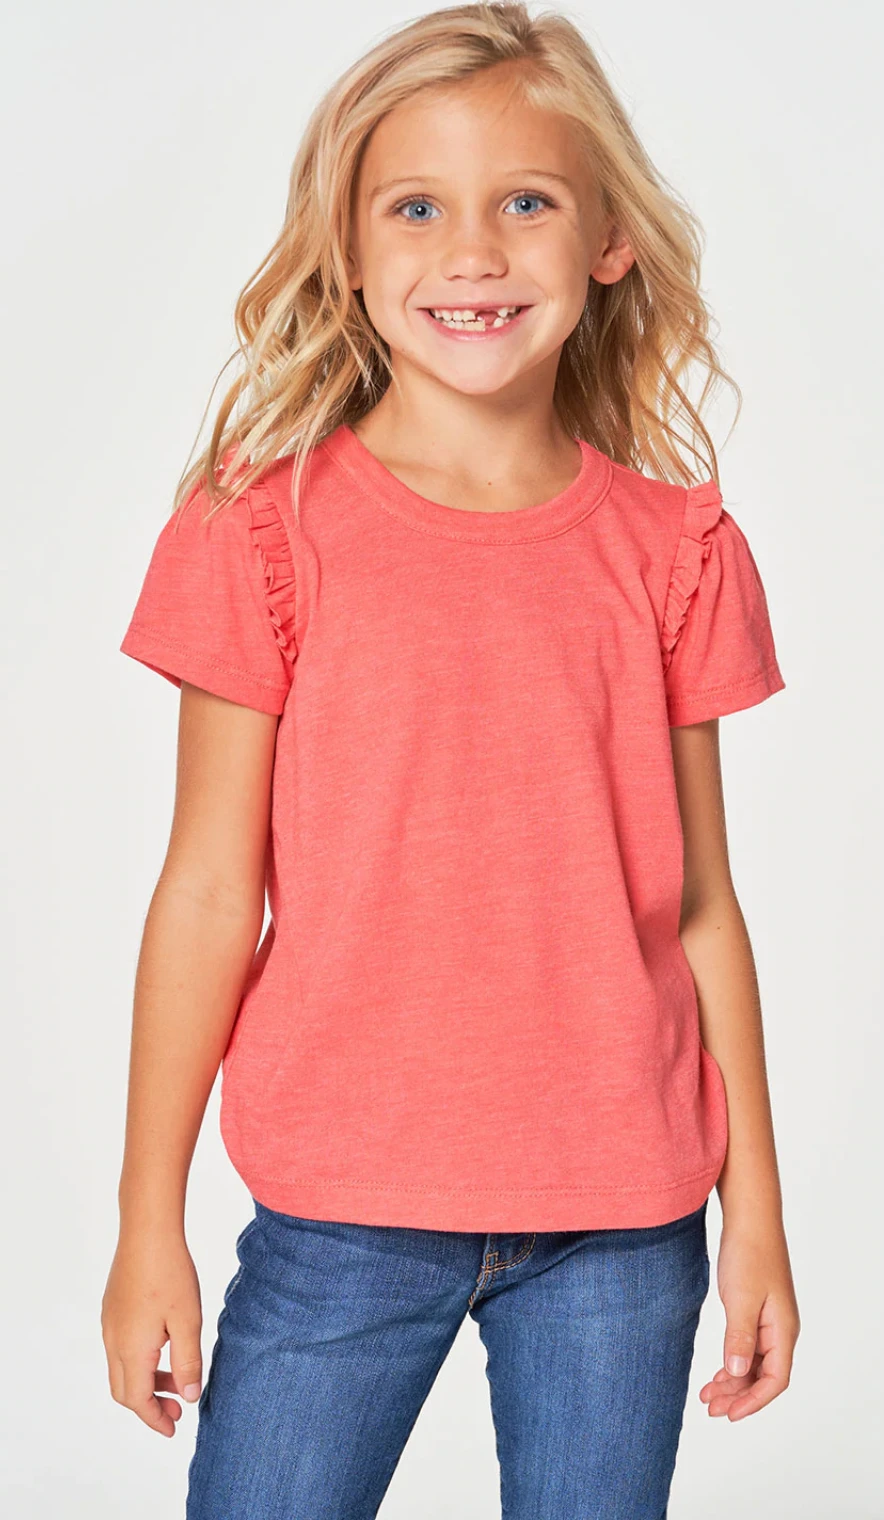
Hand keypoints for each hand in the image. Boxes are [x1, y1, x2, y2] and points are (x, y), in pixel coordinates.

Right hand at [101, 1224, 203, 1436]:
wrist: (147, 1231)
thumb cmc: (170, 1273)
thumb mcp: (188, 1320)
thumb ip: (188, 1362)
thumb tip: (187, 1397)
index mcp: (132, 1349)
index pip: (138, 1401)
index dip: (155, 1419)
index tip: (174, 1429)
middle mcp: (113, 1341)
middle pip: (125, 1391)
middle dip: (150, 1406)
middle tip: (177, 1410)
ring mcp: (109, 1324)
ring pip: (122, 1369)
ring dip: (146, 1382)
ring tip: (176, 1379)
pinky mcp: (111, 1309)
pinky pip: (120, 1348)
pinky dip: (140, 1361)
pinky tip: (163, 1347)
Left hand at [699, 1213, 799, 1420]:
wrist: (749, 1219)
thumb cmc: (749, 1254)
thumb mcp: (741, 1298)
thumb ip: (739, 1337)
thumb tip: (738, 1372)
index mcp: (782, 1330)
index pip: (775, 1380)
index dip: (753, 1401)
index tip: (729, 1414)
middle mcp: (780, 1330)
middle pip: (763, 1376)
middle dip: (738, 1395)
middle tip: (710, 1408)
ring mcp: (769, 1321)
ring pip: (754, 1363)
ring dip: (733, 1381)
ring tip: (707, 1395)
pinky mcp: (756, 1311)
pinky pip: (747, 1347)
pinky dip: (732, 1362)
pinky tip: (717, 1372)